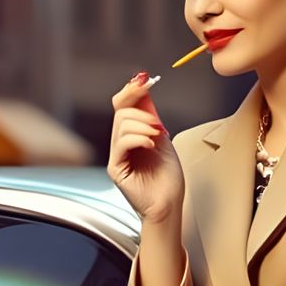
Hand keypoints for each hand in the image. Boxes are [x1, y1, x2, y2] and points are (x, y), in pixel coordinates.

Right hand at [107, 74, 183, 223]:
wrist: (169, 205)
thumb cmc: (168, 178)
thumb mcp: (163, 140)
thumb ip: (152, 118)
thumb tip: (144, 91)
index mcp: (131, 135)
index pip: (122, 106)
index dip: (131, 91)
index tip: (145, 80)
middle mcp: (121, 144)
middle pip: (121, 112)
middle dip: (141, 111)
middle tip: (158, 123)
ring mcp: (117, 156)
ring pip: (122, 125)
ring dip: (143, 125)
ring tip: (158, 135)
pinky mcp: (116, 168)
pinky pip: (122, 143)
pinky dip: (138, 138)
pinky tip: (151, 145)